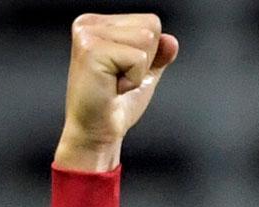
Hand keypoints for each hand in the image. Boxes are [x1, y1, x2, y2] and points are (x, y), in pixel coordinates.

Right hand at [54, 13, 178, 170]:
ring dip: (138, 70)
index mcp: (98, 24)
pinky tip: (112, 88)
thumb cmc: (114, 104)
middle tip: (118, 79)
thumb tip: (171, 41)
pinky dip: (133, 79)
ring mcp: (87, 35)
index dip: (148, 53)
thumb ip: (159, 54)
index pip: (150, 22)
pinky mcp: (91, 50)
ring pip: (146, 40)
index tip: (123, 71)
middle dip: (144, 61)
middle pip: (150, 27)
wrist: (97, 132)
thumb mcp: (144, 73)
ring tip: (115, 83)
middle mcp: (88, 24)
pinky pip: (138, 58)